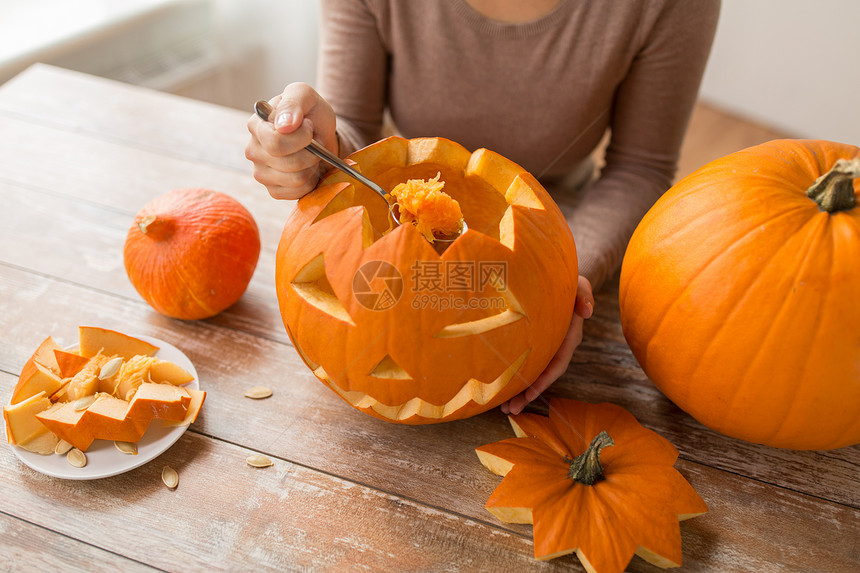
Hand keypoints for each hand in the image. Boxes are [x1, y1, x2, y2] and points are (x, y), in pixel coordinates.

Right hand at [245, 82, 337, 199]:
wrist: (320, 133)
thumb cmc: (310, 112)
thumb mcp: (305, 95)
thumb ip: (294, 102)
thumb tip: (284, 125)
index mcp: (256, 125)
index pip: (275, 143)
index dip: (301, 138)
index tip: (309, 127)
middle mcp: (253, 150)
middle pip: (288, 163)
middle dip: (312, 153)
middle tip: (315, 142)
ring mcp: (261, 173)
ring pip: (296, 179)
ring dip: (312, 166)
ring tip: (312, 154)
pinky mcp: (273, 190)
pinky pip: (297, 193)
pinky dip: (311, 182)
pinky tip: (309, 168)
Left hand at [501, 276, 593, 414]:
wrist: (561, 280)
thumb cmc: (570, 283)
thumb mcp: (580, 284)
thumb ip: (584, 295)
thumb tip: (587, 312)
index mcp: (569, 337)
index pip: (557, 363)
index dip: (544, 380)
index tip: (530, 394)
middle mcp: (559, 347)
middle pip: (544, 376)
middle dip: (528, 394)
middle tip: (510, 410)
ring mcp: (548, 347)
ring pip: (534, 374)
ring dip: (520, 392)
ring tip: (503, 409)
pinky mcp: (537, 344)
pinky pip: (527, 364)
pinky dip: (517, 377)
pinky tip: (503, 389)